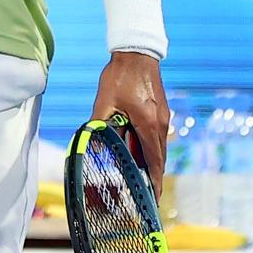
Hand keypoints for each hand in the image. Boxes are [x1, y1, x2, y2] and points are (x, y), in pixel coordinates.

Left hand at [91, 51, 167, 195]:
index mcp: (147, 124)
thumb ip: (99, 122)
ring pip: (159, 148)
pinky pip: (157, 137)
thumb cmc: (120, 75)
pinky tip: (139, 153)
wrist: (137, 53)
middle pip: (159, 159)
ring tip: (143, 180)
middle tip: (147, 197)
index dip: (154, 182)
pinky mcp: (161, 112)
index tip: (153, 200)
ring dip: (152, 164)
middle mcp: (159, 124)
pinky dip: (151, 150)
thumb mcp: (104, 100)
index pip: (154, 161)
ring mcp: (162, 117)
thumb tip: (90, 140)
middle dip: (154, 178)